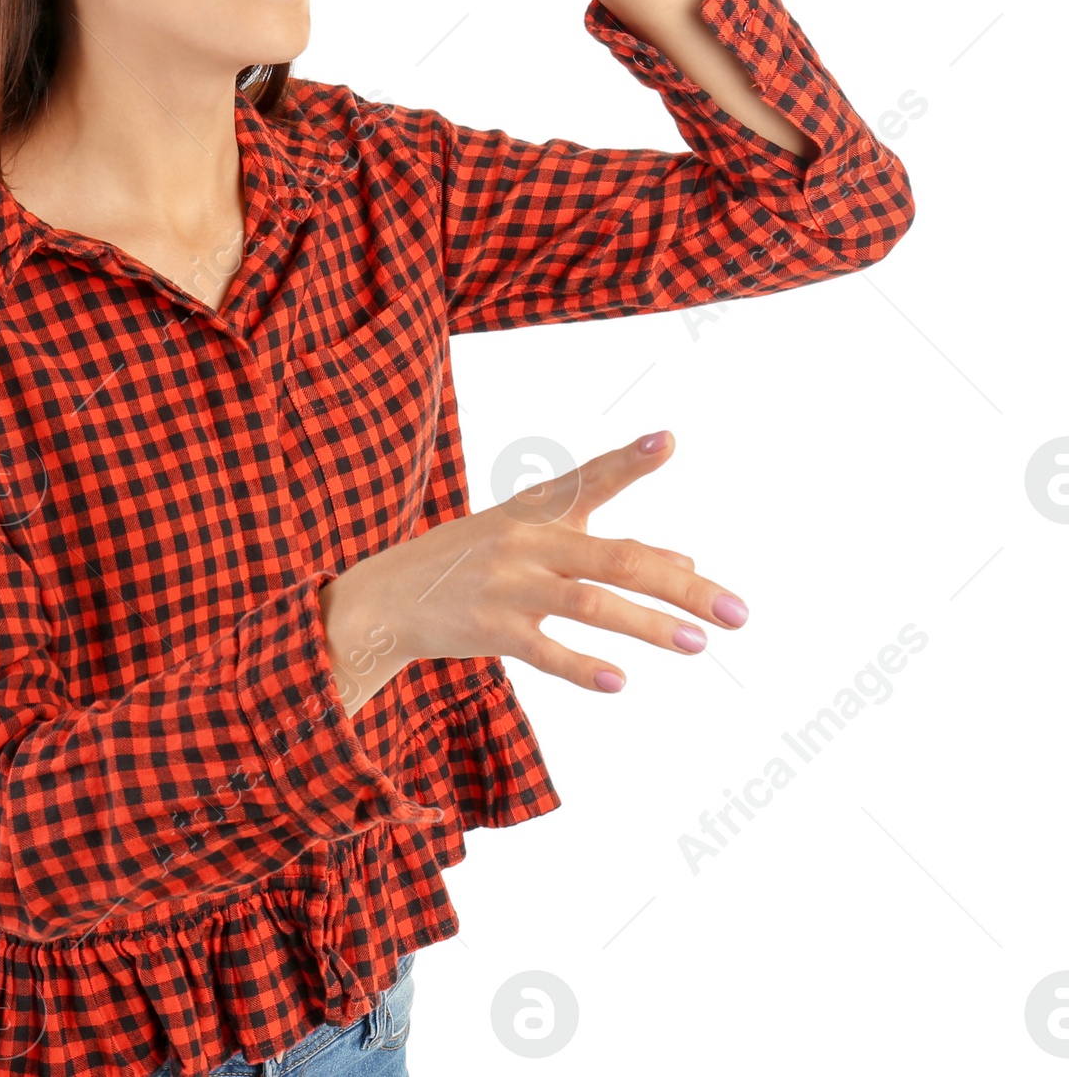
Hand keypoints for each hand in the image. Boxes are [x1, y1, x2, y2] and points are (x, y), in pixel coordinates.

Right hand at [319, 430, 749, 710]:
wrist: (385, 597)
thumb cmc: (472, 564)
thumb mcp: (532, 541)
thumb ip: (606, 548)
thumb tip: (688, 561)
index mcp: (536, 511)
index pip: (589, 479)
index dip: (628, 461)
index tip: (667, 440)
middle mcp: (525, 541)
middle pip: (614, 558)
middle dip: (681, 584)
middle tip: (738, 611)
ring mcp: (507, 586)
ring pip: (588, 603)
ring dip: (647, 625)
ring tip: (698, 643)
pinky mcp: (489, 629)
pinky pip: (543, 650)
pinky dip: (582, 666)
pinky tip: (620, 682)